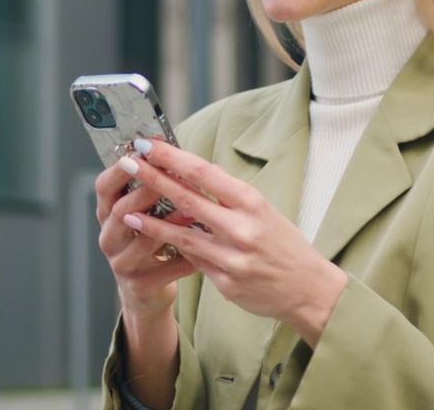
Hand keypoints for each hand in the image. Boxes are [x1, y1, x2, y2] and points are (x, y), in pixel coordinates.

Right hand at [95, 156, 197, 318]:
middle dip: (145, 191)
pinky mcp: (140, 285)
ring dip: (169, 223)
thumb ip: (151, 189)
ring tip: (192, 211)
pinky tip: (204, 249)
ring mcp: (122, 263)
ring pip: (143, 241)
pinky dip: (186, 258)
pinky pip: (166, 269)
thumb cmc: (148, 244)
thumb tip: (174, 154)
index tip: (142, 153)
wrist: (146, 291)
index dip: (120, 169)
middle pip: (120, 211)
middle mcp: (109, 238)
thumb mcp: (142, 214)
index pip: (104, 187)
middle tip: (170, 176)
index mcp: (107, 215)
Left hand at [120, 139, 348, 346]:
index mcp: (252, 202)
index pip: (204, 173)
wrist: (308, 289)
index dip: (172, 157)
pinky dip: (173, 248)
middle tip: (128, 164)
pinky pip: (193, 261)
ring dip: (151, 221)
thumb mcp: (262, 210)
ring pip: (182, 235)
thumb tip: (192, 174)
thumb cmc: (284, 244)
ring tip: (125, 211)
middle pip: (188, 198)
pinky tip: (152, 240)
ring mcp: (232, 257)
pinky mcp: (225, 282)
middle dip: (153, 179)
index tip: (149, 144)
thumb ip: (228, 196)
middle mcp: (241, 228)